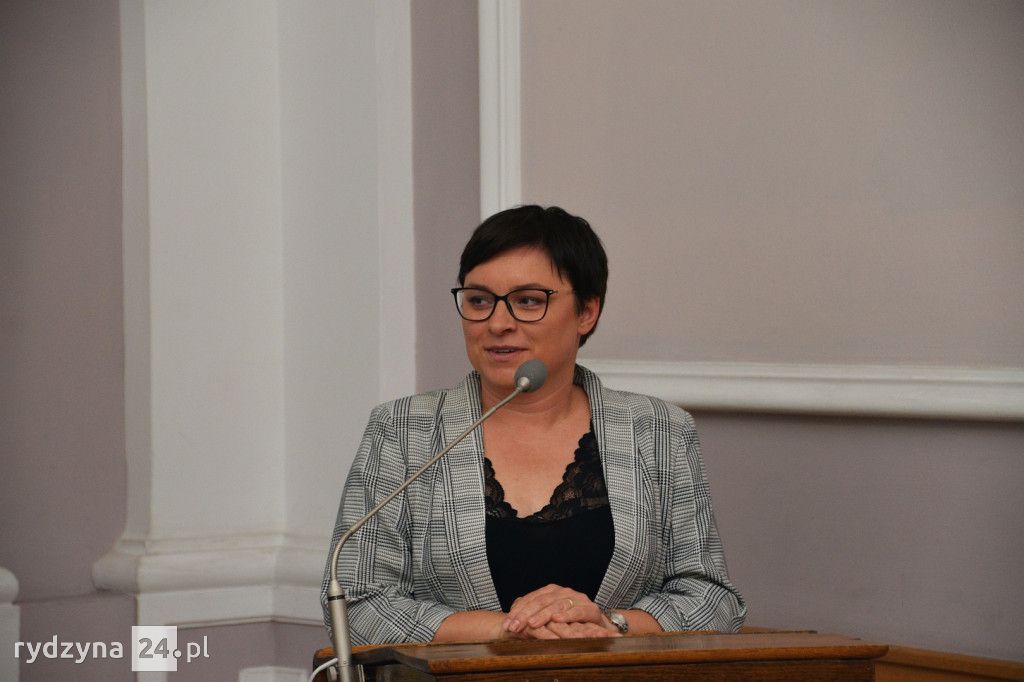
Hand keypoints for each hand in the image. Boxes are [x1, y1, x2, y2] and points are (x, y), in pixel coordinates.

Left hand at [502, 584, 618, 636]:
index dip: (518, 611)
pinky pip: (578, 611)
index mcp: (552, 591)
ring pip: (557, 604)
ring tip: (531, 623)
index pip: (531, 598)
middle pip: (541, 601)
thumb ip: (531, 614)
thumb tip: (511, 616)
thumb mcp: (548, 619)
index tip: (507, 623)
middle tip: (514, 626)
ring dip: (543, 615)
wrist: (599, 627)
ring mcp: (578, 599)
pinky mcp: (591, 609)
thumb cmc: (570, 624)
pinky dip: (568, 615)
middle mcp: (564, 592)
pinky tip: (557, 619)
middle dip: (526, 614)